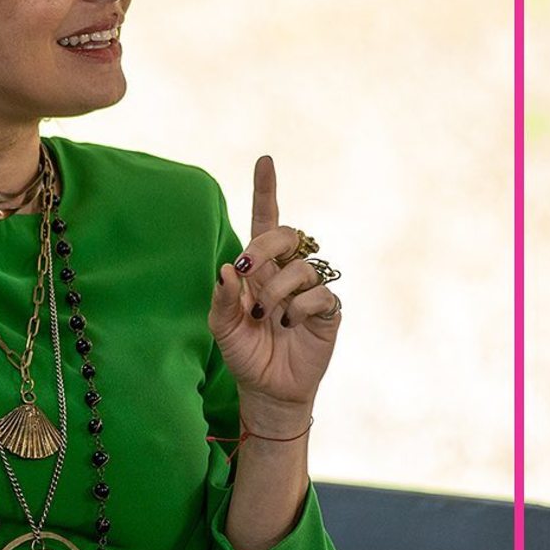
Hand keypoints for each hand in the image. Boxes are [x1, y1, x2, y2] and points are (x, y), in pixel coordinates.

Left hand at [207, 156, 340, 413]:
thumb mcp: (221, 327)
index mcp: (259, 267)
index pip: (265, 221)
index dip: (266, 191)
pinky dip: (299, 309)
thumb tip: (228, 269)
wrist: (266, 388)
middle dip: (266, 245)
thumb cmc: (244, 351)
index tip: (265, 161)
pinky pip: (320, 295)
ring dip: (278, 292)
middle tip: (248, 269)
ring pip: (303, 268)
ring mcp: (309, 290)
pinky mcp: (328, 312)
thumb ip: (221, 298)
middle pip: (287, 233)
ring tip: (268, 317)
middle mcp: (286, 271)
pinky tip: (289, 325)